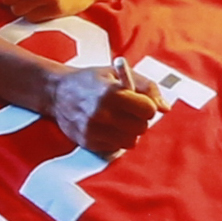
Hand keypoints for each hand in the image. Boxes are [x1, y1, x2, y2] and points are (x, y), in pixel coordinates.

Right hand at [50, 65, 169, 154]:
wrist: (56, 92)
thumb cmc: (90, 80)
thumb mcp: (117, 72)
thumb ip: (146, 86)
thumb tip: (165, 107)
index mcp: (111, 92)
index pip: (148, 109)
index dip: (148, 105)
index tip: (141, 101)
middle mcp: (101, 113)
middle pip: (141, 127)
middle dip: (140, 119)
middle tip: (129, 110)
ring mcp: (93, 130)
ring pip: (130, 141)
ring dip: (129, 131)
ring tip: (118, 119)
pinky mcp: (88, 142)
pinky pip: (116, 148)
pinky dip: (116, 139)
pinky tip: (107, 127)